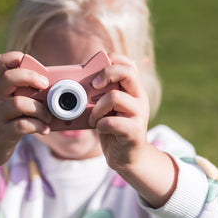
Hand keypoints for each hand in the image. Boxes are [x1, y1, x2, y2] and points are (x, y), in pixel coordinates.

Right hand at [0, 51, 51, 193]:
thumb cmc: (5, 122)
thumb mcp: (9, 103)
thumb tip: (55, 89)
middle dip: (32, 78)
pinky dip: (38, 126)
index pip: (1, 61)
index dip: (17, 57)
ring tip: (48, 116)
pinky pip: (23, 126)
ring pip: (19, 104)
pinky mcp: (1, 134)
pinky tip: (44, 129)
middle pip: (9, 78)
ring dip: (40, 109)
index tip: (36, 67)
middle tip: (45, 85)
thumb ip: (25, 93)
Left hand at [88, 53, 177, 207]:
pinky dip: (100, 124)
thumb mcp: (107, 107)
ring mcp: (140, 114)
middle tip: (93, 86)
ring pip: (115, 97)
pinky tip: (99, 128)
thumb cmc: (113, 128)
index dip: (113, 60)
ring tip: (93, 118)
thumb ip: (100, 93)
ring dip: (96, 108)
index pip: (129, 63)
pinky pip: (112, 122)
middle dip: (106, 75)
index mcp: (133, 88)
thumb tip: (77, 81)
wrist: (126, 157)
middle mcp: (140, 97)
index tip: (97, 72)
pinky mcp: (135, 131)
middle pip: (127, 73)